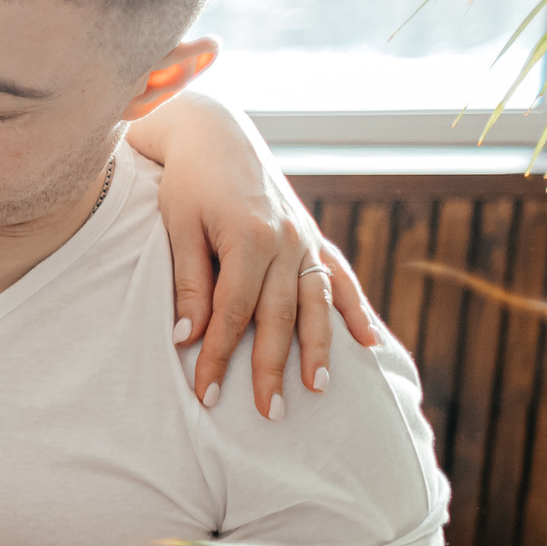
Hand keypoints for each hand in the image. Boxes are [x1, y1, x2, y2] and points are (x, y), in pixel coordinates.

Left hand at [139, 94, 379, 416]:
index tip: (205, 394)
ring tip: (318, 388)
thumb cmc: (187, 182)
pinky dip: (355, 310)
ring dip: (320, 348)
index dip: (218, 357)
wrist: (215, 133)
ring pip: (316, 303)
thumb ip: (189, 283)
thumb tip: (187, 337)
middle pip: (278, 317)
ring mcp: (305, 237)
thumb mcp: (178, 228)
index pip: (232, 314)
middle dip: (271, 368)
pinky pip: (339, 277)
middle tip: (269, 412)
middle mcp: (286, 241)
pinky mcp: (313, 235)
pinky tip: (368, 343)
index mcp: (248, 239)